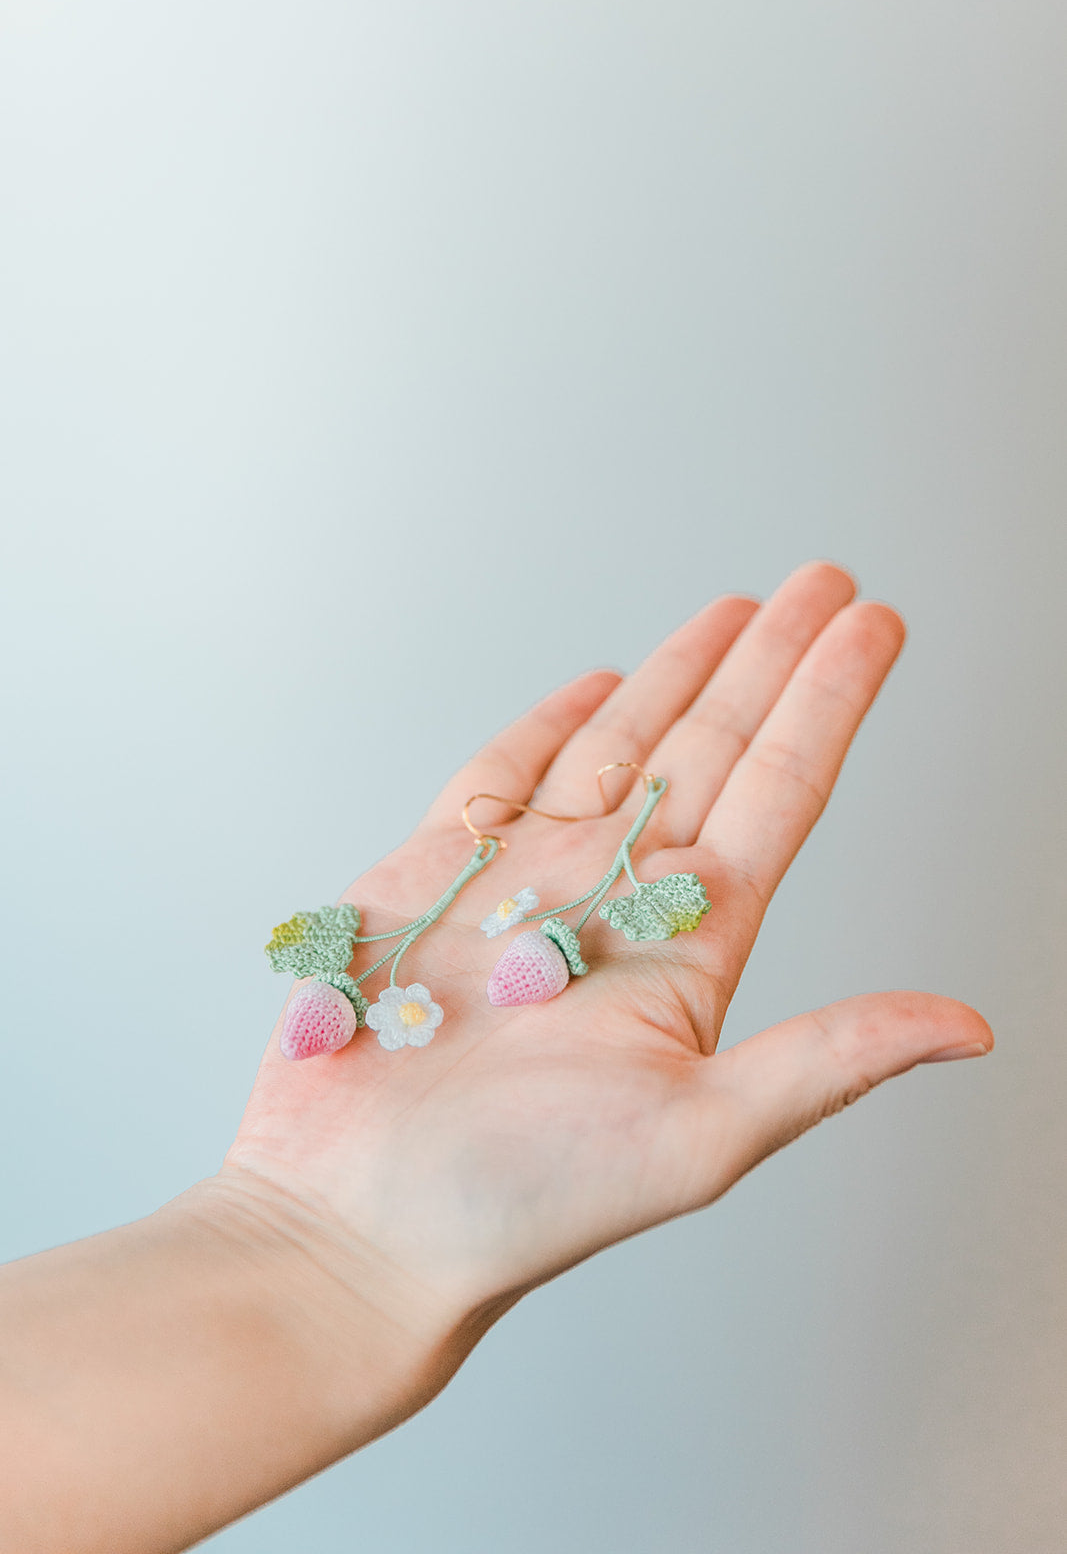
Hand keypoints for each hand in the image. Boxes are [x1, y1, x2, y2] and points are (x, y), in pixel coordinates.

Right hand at [227, 562, 991, 1324]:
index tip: (875, 625)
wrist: (354, 1225)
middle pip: (712, 749)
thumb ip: (829, 1061)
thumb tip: (970, 1029)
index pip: (780, 793)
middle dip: (769, 662)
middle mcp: (615, 902)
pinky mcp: (432, 874)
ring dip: (676, 675)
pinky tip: (597, 684)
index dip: (829, 704)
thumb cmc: (520, 1201)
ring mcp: (523, 881)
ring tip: (734, 609)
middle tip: (823, 581)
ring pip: (616, 746)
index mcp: (687, 948)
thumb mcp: (698, 1133)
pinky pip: (500, 775)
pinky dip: (547, 723)